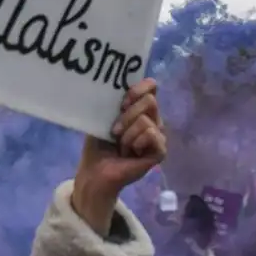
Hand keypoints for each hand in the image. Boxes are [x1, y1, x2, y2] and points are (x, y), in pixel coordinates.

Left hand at [73, 78, 166, 234]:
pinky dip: (135, 142)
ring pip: (146, 120)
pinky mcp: (160, 151)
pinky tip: (131, 153)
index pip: (151, 86)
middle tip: (115, 131)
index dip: (138, 89)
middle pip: (150, 101)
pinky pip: (151, 135)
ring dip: (127, 134)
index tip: (121, 102)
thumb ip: (115, 102)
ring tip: (121, 147)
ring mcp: (158, 136)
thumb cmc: (98, 146)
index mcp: (140, 109)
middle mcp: (153, 120)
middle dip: (127, 115)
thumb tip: (117, 84)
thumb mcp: (103, 118)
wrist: (95, 172)